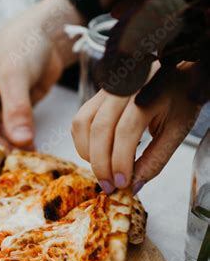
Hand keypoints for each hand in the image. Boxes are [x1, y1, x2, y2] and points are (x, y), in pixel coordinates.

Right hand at [0, 0, 82, 148]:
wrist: (48, 36)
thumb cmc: (19, 42)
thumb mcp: (13, 74)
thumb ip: (16, 109)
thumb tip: (20, 141)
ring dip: (2, 153)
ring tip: (18, 161)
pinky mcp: (8, 117)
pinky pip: (8, 138)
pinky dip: (18, 147)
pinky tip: (30, 152)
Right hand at [72, 68, 200, 193]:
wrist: (176, 74)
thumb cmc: (179, 100)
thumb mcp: (176, 131)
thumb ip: (155, 159)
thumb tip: (133, 187)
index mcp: (149, 93)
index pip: (125, 131)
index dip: (120, 162)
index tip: (122, 183)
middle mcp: (124, 88)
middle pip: (100, 129)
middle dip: (101, 164)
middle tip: (109, 186)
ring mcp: (107, 90)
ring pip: (83, 123)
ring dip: (88, 153)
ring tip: (103, 171)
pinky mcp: (97, 95)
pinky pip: (80, 120)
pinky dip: (83, 142)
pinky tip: (97, 155)